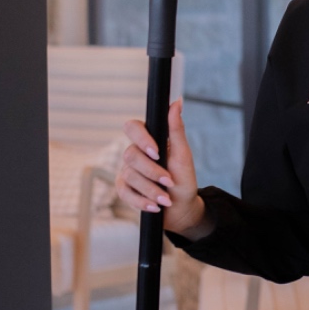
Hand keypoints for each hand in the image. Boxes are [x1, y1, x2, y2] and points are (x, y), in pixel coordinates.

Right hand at [116, 98, 206, 235]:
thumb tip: (177, 102)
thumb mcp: (183, 155)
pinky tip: (155, 206)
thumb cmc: (184, 179)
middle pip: (130, 155)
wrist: (181, 207)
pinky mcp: (124, 189)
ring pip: (129, 176)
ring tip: (166, 198)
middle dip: (152, 172)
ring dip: (151, 189)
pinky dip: (142, 201)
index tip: (156, 152)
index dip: (141, 139)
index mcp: (148, 140)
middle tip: (169, 181)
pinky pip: (125, 193)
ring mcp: (127, 171)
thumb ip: (176, 129)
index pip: (132, 127)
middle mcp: (135, 153)